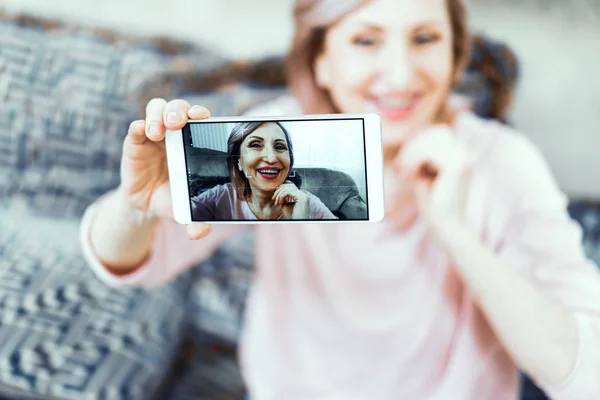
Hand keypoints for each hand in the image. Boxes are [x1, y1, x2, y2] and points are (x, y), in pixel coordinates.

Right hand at [119, 98, 211, 239]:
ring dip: (158, 115)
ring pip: (156, 109)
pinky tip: (142, 132)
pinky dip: (139, 126)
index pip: (201, 119)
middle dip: (179, 110)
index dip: (202, 114)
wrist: (147, 204)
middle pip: (178, 108)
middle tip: (178, 122)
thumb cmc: (174, 199)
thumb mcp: (186, 210)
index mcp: (194, 143)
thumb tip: (199, 233)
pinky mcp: (135, 142)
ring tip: (158, 132)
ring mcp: (154, 135)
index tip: (203, 118)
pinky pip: (136, 127)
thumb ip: (196, 220)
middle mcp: (176, 133)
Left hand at [272, 181, 308, 219]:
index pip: (291, 186)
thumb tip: (278, 192)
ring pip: (287, 188)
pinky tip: (280, 203)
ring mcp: (303, 195)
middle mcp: (303, 194)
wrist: (296, 224)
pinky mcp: (301, 198)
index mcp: (301, 196)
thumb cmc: (291, 217)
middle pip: (289, 185)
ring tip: (276, 203)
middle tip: (273, 199)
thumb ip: (284, 198)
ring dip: (279, 195)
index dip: (281, 189)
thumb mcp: (286, 206)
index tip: (275, 197)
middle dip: (279, 191)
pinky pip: (287, 192)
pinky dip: (281, 197)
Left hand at [395, 125, 473, 242]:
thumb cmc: (434, 205)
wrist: (447, 228)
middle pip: (434, 132)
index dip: (418, 142)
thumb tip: (412, 142)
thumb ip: (423, 158)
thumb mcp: (426, 175)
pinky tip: (410, 177)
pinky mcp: (457, 166)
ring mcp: (464, 159)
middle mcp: (467, 155)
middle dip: (413, 146)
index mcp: (462, 156)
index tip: (405, 161)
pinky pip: (427, 152)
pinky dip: (413, 162)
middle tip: (402, 167)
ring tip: (406, 174)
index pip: (439, 133)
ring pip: (430, 139)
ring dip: (412, 155)